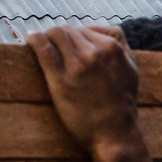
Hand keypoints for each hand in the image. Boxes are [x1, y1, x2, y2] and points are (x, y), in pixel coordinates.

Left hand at [26, 24, 142, 157]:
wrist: (115, 134)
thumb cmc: (121, 103)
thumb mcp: (131, 68)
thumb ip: (119, 44)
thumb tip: (91, 28)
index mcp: (112, 48)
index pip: (84, 29)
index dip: (73, 38)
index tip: (65, 47)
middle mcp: (95, 53)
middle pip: (68, 30)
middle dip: (58, 37)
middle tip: (51, 47)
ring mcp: (78, 65)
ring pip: (55, 33)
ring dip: (46, 36)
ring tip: (40, 44)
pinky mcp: (61, 79)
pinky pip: (42, 46)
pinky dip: (33, 39)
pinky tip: (29, 41)